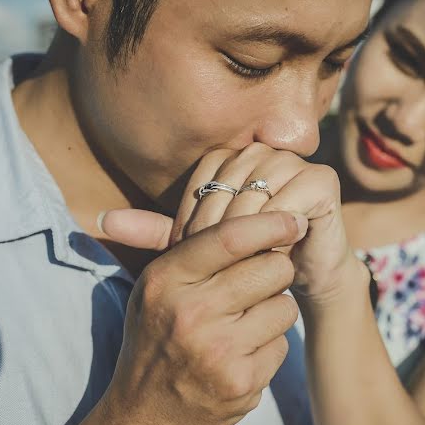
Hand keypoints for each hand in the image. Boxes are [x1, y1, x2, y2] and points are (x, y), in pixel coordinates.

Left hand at [100, 142, 366, 307]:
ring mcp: (294, 160)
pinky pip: (289, 203)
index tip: (198, 257)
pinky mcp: (322, 179)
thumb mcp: (199, 249)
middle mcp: (263, 149)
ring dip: (248, 236)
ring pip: (256, 196)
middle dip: (220, 232)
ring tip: (246, 265)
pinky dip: (278, 233)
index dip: (196, 222)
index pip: (202, 181)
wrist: (305, 275)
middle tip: (221, 267)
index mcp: (232, 156)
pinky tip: (276, 255)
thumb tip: (101, 220)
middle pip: (228, 187)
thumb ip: (158, 232)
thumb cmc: (251, 258)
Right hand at [101, 211, 306, 424]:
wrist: (145, 419)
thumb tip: (230, 195)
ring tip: (245, 323)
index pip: (231, 237)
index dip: (271, 224)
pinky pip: (282, 346)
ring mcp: (217, 351)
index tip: (293, 220)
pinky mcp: (241, 382)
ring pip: (284, 307)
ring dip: (274, 312)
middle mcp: (190, 313)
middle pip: (271, 269)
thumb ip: (188, 247)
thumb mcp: (154, 289)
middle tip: (261, 283)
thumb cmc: (156, 338)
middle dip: (276, 271)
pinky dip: (269, 348)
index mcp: (166, 281)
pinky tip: (242, 356)